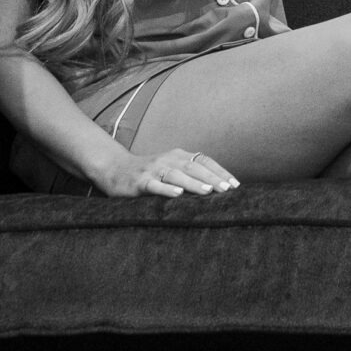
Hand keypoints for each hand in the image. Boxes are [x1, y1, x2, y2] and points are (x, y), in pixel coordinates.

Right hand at [96, 147, 237, 197]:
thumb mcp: (171, 169)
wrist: (115, 170)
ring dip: (194, 183)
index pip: (204, 161)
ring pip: (177, 175)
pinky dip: (166, 189)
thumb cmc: (149, 173)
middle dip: (212, 178)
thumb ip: (189, 175)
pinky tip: (177, 194)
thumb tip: (216, 188)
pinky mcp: (139, 181)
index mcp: (179, 156)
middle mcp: (168, 160)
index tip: (235, 185)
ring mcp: (153, 170)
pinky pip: (154, 185)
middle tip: (228, 189)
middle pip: (194, 167)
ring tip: (208, 191)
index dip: (220, 172)